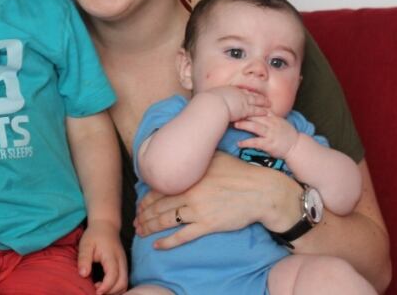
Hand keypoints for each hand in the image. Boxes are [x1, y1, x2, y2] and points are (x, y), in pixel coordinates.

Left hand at [77, 220, 127, 294]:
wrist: (106, 226)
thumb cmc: (94, 235)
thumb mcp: (86, 244)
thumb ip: (84, 259)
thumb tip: (83, 274)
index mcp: (112, 256)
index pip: (113, 275)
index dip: (105, 287)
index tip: (95, 290)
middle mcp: (121, 261)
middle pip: (123, 283)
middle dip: (110, 292)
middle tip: (96, 292)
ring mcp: (124, 264)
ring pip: (124, 284)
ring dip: (113, 291)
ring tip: (99, 289)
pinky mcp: (123, 266)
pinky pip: (123, 281)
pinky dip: (115, 288)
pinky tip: (103, 286)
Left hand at [134, 152, 299, 248]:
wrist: (261, 191)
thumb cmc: (240, 172)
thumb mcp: (215, 157)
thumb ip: (197, 158)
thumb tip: (183, 150)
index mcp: (189, 177)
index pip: (159, 189)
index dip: (145, 199)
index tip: (139, 205)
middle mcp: (189, 194)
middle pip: (158, 206)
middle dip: (143, 215)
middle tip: (136, 221)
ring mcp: (198, 211)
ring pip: (166, 221)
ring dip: (150, 228)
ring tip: (141, 232)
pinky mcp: (208, 225)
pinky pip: (182, 236)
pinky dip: (168, 242)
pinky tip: (157, 245)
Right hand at [205, 86, 269, 122]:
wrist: (212, 105)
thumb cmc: (207, 103)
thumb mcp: (207, 98)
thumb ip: (209, 100)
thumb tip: (204, 101)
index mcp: (227, 89)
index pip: (238, 90)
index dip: (244, 92)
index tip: (248, 93)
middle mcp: (236, 93)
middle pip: (248, 93)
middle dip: (256, 94)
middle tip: (262, 96)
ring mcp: (242, 100)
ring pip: (255, 100)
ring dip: (262, 102)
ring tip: (268, 103)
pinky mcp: (245, 109)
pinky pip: (255, 110)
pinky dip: (261, 111)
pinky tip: (266, 112)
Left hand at [235, 112, 298, 157]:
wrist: (296, 146)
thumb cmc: (286, 134)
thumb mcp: (279, 121)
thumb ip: (268, 115)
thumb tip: (257, 109)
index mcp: (273, 117)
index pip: (259, 109)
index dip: (249, 106)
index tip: (238, 103)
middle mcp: (271, 124)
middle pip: (255, 116)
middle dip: (243, 114)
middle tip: (232, 112)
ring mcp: (270, 134)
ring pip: (255, 127)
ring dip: (244, 125)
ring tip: (234, 124)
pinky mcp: (269, 144)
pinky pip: (256, 142)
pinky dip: (246, 143)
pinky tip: (239, 143)